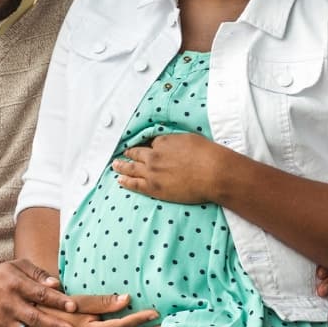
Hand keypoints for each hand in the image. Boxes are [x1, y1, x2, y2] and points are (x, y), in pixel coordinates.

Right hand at [0, 260, 81, 326]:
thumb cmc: (1, 276)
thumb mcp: (18, 266)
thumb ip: (38, 273)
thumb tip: (57, 284)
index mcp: (15, 283)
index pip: (39, 293)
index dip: (56, 300)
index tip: (73, 306)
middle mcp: (10, 303)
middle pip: (35, 317)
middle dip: (54, 326)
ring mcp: (6, 320)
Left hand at [111, 132, 237, 203]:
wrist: (212, 172)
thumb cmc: (207, 155)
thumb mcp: (190, 139)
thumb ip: (177, 141)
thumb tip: (174, 142)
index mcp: (163, 142)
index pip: (149, 143)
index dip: (146, 145)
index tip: (143, 147)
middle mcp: (154, 155)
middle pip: (136, 153)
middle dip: (129, 153)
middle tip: (122, 153)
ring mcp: (152, 172)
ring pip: (131, 168)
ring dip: (121, 165)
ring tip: (115, 165)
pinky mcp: (153, 187)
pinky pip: (134, 184)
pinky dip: (125, 181)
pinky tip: (120, 180)